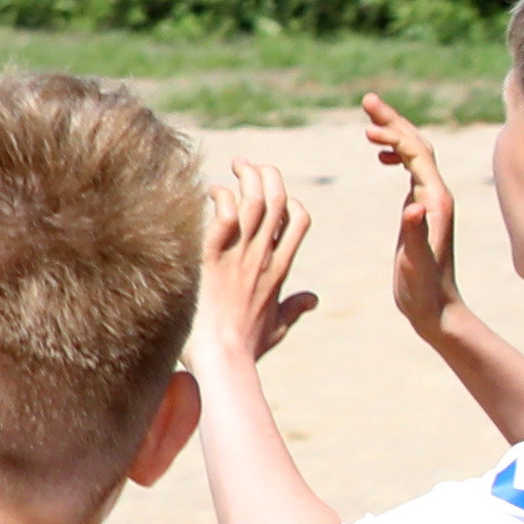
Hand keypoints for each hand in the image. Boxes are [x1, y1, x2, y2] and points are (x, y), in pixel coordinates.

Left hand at [201, 161, 317, 363]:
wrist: (222, 359)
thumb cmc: (245, 347)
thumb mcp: (277, 326)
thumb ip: (295, 308)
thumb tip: (313, 299)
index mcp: (280, 270)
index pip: (298, 221)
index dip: (289, 200)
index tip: (272, 192)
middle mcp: (264, 258)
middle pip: (277, 201)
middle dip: (268, 175)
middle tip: (249, 164)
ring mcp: (240, 256)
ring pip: (255, 201)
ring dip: (247, 177)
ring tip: (236, 164)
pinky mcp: (213, 258)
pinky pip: (226, 214)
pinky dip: (222, 196)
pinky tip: (211, 191)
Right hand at [355, 93, 465, 337]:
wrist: (436, 309)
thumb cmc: (423, 289)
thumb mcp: (416, 263)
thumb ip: (415, 233)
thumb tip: (410, 205)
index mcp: (434, 201)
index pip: (417, 154)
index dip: (394, 135)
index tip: (366, 125)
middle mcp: (436, 195)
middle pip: (419, 145)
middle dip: (393, 121)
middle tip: (367, 100)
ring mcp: (430, 201)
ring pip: (415, 154)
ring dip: (394, 132)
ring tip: (369, 120)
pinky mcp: (422, 209)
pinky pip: (411, 169)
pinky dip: (396, 153)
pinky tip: (380, 155)